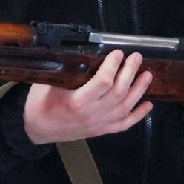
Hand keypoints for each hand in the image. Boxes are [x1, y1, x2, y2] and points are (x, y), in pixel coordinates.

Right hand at [24, 50, 152, 143]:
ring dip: (138, 90)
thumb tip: (83, 53)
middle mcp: (91, 114)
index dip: (114, 66)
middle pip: (119, 93)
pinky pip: (123, 124)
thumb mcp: (48, 82)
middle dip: (130, 73)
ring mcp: (98, 124)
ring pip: (125, 107)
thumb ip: (66, 70)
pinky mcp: (100, 130)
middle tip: (136, 58)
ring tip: (147, 75)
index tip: (117, 53)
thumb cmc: (40, 104)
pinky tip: (147, 105)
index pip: (104, 82)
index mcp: (77, 102)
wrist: (35, 129)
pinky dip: (138, 115)